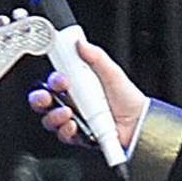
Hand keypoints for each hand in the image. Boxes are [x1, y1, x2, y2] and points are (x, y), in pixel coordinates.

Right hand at [28, 40, 146, 147]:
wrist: (141, 121)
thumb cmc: (128, 98)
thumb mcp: (113, 73)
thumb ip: (97, 57)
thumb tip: (82, 43)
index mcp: (77, 87)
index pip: (54, 82)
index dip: (53, 80)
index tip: (61, 79)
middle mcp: (73, 104)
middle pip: (45, 102)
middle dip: (40, 99)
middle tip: (47, 97)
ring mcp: (76, 120)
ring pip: (51, 120)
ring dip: (54, 116)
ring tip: (68, 112)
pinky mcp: (81, 137)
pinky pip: (65, 135)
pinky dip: (66, 131)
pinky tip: (75, 126)